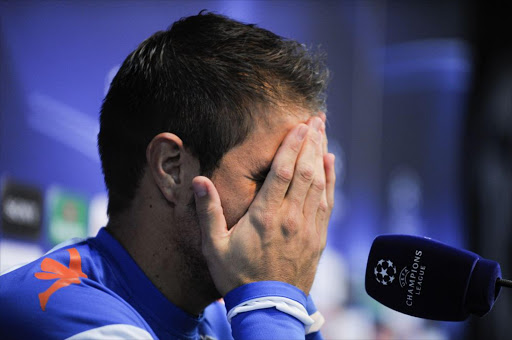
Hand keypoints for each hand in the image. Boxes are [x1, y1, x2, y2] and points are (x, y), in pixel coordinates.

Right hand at [193, 116, 335, 295]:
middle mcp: (290, 216)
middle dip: (311, 142)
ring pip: (318, 183)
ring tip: (323, 133)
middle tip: (316, 120)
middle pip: (305, 171)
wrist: (268, 307)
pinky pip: (328, 202)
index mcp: (265, 215)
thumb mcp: (214, 246)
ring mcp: (307, 226)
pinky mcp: (318, 236)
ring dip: (321, 155)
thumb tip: (198, 181)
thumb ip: (208, 211)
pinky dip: (330, 180)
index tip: (300, 126)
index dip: (292, 146)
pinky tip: (330, 163)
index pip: (283, 171)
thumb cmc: (238, 275)